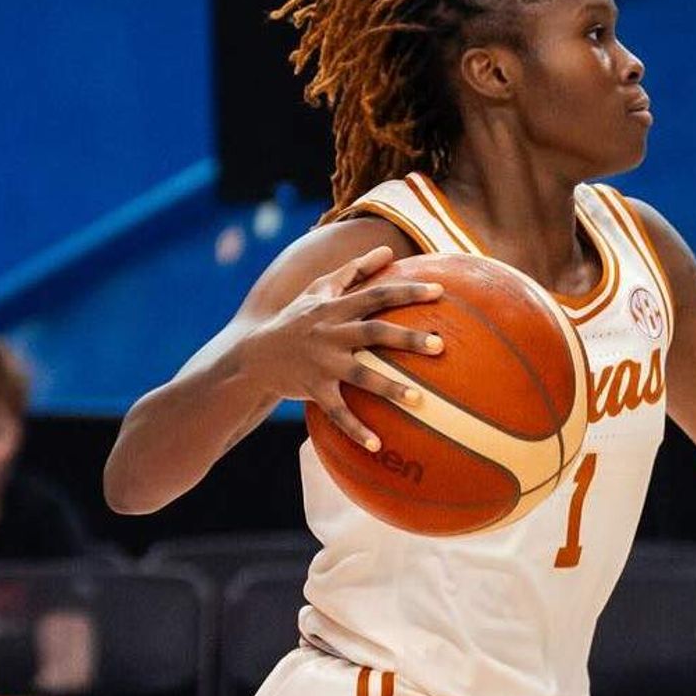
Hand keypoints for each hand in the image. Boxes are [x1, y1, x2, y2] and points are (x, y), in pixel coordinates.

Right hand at [239, 245, 446, 452]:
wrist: (255, 355)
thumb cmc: (294, 320)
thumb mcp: (318, 290)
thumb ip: (354, 270)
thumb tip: (387, 250)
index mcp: (335, 308)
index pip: (377, 294)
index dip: (407, 291)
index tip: (439, 290)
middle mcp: (331, 333)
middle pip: (375, 333)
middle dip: (408, 339)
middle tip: (440, 345)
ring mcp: (322, 363)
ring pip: (361, 375)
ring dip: (390, 388)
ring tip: (419, 400)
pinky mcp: (313, 389)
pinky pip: (338, 412)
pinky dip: (356, 429)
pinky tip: (377, 445)